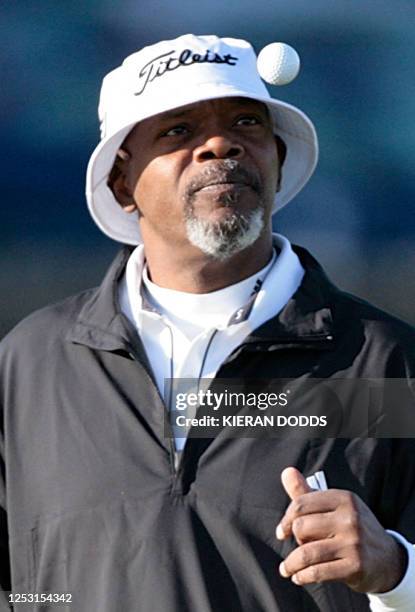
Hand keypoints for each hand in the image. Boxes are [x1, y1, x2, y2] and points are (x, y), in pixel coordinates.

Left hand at [276, 467, 406, 592]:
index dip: (286, 519)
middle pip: (302, 527)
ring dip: (291, 564)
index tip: (282, 532)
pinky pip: (318, 572)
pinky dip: (303, 576)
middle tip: (299, 546)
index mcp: (343, 498)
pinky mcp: (356, 566)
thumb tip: (286, 472)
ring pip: (307, 552)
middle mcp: (350, 518)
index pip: (301, 504)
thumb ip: (307, 491)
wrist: (387, 559)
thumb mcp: (334, 506)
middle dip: (295, 539)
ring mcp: (354, 543)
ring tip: (286, 569)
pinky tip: (299, 577)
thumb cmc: (352, 528)